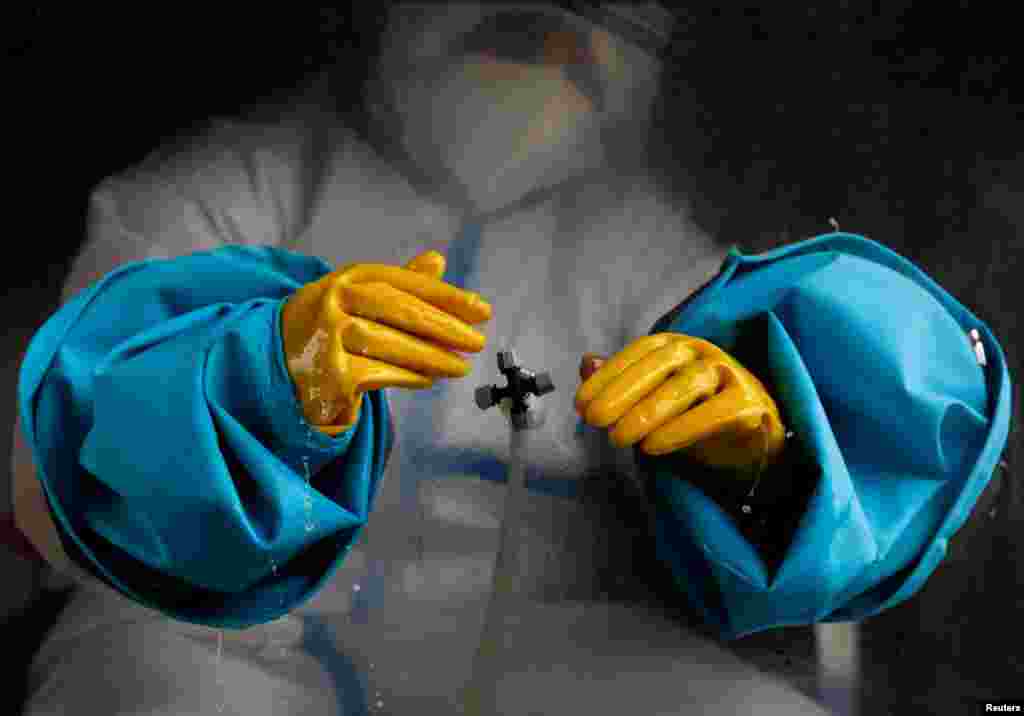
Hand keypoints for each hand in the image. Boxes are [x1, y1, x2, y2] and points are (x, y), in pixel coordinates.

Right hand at [282, 250, 491, 432]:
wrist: (273, 359)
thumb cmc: (328, 324)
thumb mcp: (358, 296)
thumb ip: (399, 283)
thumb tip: (438, 260)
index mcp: (350, 277)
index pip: (407, 283)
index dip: (448, 297)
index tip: (482, 311)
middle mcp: (336, 300)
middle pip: (403, 311)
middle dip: (447, 328)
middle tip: (477, 342)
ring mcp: (329, 335)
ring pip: (394, 345)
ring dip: (434, 358)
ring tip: (460, 367)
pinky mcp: (329, 371)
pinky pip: (380, 373)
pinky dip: (409, 377)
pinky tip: (429, 379)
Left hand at [576, 334, 785, 470]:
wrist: (752, 442)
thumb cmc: (695, 415)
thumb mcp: (652, 400)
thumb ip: (620, 383)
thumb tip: (587, 363)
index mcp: (677, 347)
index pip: (639, 352)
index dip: (607, 376)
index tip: (580, 404)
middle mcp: (702, 353)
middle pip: (661, 364)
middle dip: (622, 391)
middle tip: (594, 420)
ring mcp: (728, 374)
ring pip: (686, 386)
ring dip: (647, 412)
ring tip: (619, 438)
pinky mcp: (748, 403)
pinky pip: (715, 412)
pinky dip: (682, 429)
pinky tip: (654, 447)